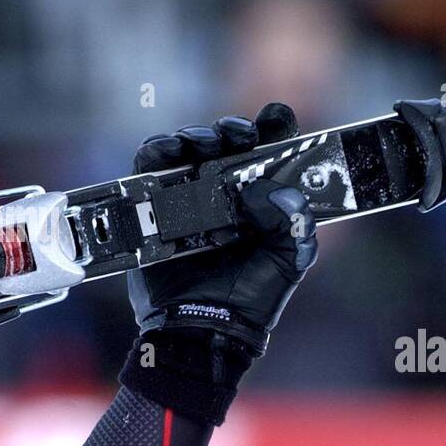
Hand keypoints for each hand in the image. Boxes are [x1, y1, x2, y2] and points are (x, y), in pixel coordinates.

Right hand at [126, 102, 317, 356]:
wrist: (206, 329)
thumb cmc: (252, 298)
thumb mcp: (290, 258)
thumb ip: (294, 221)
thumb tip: (268, 188)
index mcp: (263, 200)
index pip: (270, 150)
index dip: (274, 127)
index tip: (277, 115)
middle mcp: (225, 192)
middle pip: (227, 142)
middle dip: (234, 129)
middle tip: (241, 134)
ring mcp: (188, 196)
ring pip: (190, 148)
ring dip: (198, 136)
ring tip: (207, 143)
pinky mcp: (154, 205)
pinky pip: (150, 167)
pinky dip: (158, 151)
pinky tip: (171, 151)